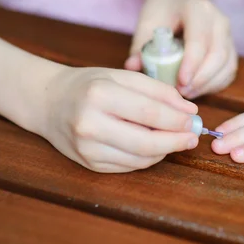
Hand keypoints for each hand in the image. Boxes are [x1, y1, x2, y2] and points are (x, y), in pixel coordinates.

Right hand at [39, 66, 199, 172]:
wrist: (48, 102)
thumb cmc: (89, 85)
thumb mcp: (122, 76)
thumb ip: (158, 90)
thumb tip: (189, 110)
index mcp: (99, 95)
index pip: (149, 113)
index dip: (177, 119)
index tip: (195, 119)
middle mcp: (90, 124)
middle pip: (146, 142)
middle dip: (176, 141)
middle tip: (192, 137)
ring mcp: (87, 149)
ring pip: (140, 159)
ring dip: (164, 151)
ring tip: (175, 139)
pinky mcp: (89, 164)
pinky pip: (129, 166)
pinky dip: (148, 158)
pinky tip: (154, 146)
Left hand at [125, 0, 237, 98]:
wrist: (180, 1)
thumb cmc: (163, 12)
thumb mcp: (148, 22)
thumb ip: (140, 44)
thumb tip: (132, 66)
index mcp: (198, 9)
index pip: (200, 38)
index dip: (192, 62)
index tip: (180, 81)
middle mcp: (219, 20)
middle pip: (217, 55)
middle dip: (200, 79)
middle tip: (180, 93)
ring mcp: (228, 35)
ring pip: (226, 66)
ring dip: (207, 85)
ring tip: (185, 94)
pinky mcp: (231, 50)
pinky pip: (228, 72)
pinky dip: (213, 85)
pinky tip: (196, 90)